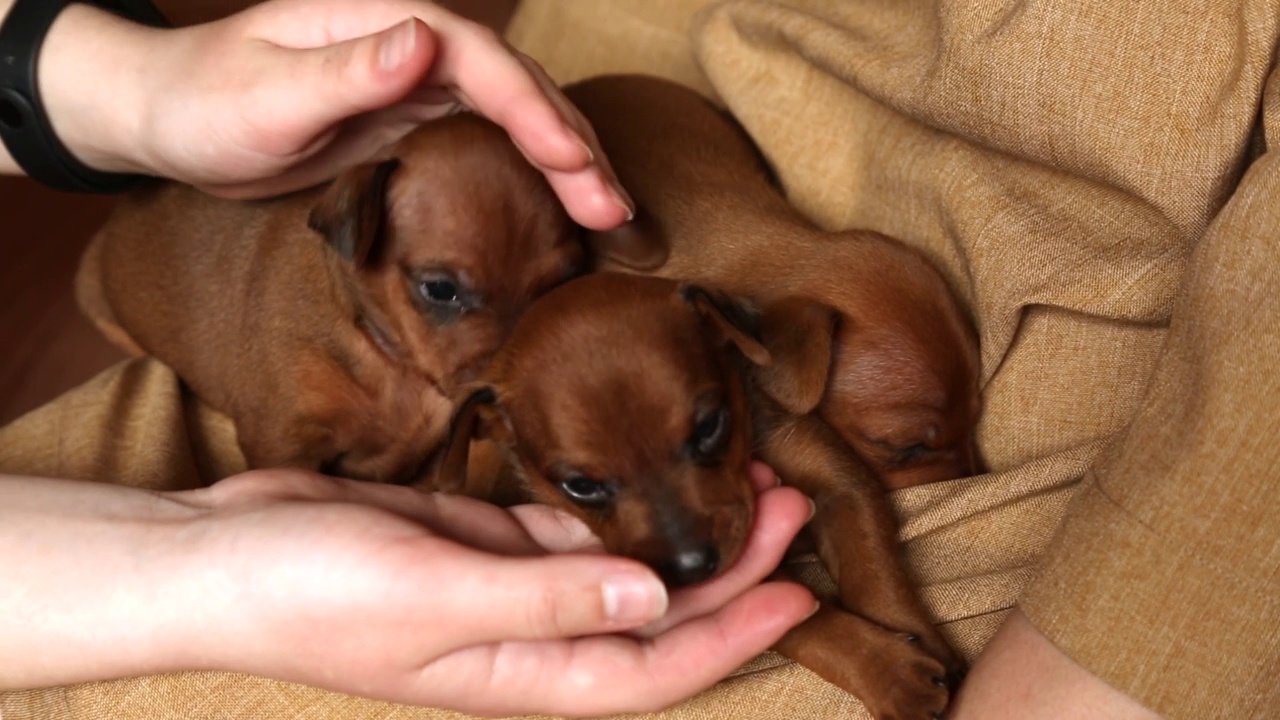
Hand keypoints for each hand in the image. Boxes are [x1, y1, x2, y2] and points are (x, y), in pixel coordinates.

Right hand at [0, 468, 813, 716]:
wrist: (222, 554)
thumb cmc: (311, 591)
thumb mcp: (433, 595)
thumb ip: (547, 597)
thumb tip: (655, 598)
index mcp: (523, 670)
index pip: (655, 666)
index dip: (735, 634)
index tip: (801, 588)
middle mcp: (529, 634)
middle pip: (655, 612)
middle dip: (729, 566)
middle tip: (789, 500)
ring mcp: (509, 582)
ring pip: (621, 562)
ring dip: (678, 524)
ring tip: (741, 474)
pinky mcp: (484, 535)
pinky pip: (571, 523)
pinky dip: (615, 500)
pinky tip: (651, 468)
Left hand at [29, 0, 631, 228]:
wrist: (172, 116)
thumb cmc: (206, 99)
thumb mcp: (270, 91)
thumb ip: (352, 70)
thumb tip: (429, 42)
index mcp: (389, 22)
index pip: (483, 60)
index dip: (535, 112)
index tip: (574, 164)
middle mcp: (416, 46)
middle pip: (518, 88)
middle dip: (574, 147)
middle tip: (614, 211)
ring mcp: (420, 82)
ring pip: (516, 117)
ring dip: (567, 164)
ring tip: (609, 215)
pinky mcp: (415, 119)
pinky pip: (491, 141)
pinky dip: (533, 172)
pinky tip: (559, 200)